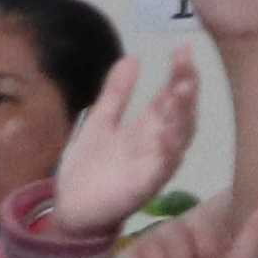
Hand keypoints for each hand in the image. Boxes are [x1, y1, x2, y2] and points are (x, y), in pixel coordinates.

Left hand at [29, 52, 203, 241]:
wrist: (72, 207)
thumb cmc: (90, 167)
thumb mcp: (100, 121)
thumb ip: (116, 93)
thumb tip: (133, 57)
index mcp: (148, 127)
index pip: (170, 96)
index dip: (179, 74)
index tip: (182, 50)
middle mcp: (159, 143)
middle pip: (181, 113)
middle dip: (185, 90)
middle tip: (186, 66)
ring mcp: (155, 164)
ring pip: (178, 138)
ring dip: (181, 115)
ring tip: (181, 91)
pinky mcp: (145, 186)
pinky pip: (161, 168)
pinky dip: (166, 151)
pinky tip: (166, 134)